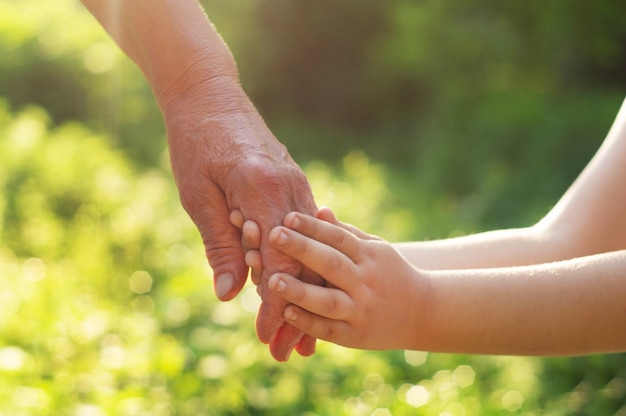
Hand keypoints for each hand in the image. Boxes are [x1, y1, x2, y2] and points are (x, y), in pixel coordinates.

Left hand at [165, 88, 318, 359]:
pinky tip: (300, 285)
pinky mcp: (295, 184)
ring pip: (309, 249)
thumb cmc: (196, 144)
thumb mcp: (197, 197)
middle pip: (302, 262)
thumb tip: (229, 295)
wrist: (210, 97)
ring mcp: (297, 185)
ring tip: (304, 330)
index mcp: (262, 189)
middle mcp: (290, 188)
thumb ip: (219, 245)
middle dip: (298, 310)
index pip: (278, 262)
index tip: (270, 339)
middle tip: (294, 351)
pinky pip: (304, 232)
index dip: (274, 305)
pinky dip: (302, 263)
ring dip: (306, 291)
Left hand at [267, 208, 429, 349]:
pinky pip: (329, 330)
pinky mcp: (356, 336)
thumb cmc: (391, 274)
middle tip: (273, 235)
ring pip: (329, 301)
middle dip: (302, 249)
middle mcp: (365, 282)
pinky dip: (308, 323)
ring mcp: (361, 310)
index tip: (288, 216)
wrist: (423, 313)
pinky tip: (286, 313)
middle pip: (331, 264)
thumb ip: (346, 232)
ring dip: (300, 291)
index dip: (314, 227)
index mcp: (370, 256)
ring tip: (272, 280)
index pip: (339, 238)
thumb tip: (320, 209)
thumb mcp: (375, 249)